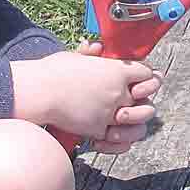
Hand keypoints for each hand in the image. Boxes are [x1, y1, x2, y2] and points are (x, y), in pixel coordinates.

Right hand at [12, 42, 159, 141]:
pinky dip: (118, 142)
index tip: (145, 81)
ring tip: (125, 121)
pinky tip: (113, 137)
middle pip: (148, 100)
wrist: (40, 91)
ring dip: (137, 123)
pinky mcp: (99, 130)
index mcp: (118, 71)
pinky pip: (119, 141)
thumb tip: (96, 47)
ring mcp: (111, 112)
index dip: (149, 77)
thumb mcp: (76, 57)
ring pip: (140, 123)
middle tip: (136, 103)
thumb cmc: (54, 71)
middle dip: (144, 102)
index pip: (148, 74)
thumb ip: (91, 54)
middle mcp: (119, 92)